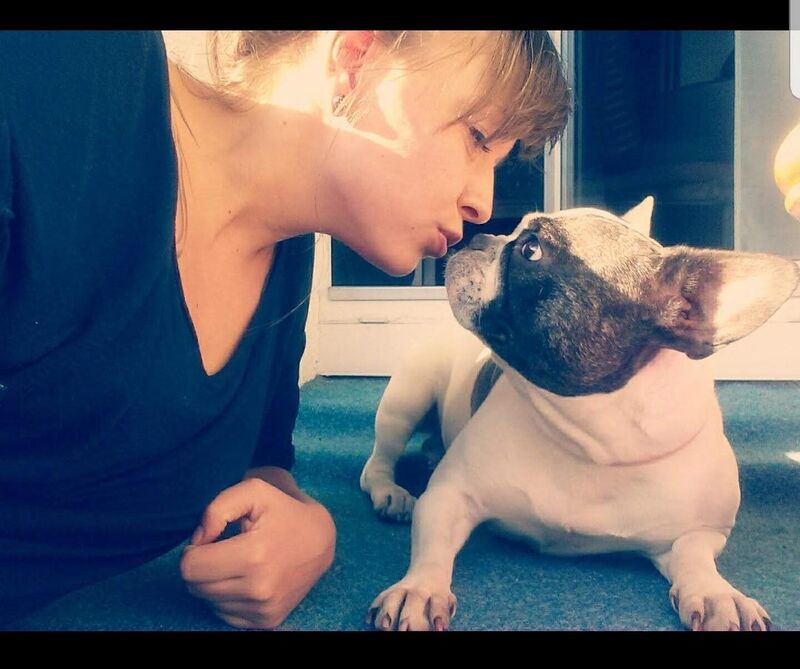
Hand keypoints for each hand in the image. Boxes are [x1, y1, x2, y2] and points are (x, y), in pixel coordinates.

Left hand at [180, 477, 335, 629]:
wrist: (321, 540)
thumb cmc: (284, 511)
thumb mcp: (254, 491)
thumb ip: (217, 508)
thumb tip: (198, 540)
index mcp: (254, 555)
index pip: (190, 567)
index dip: (193, 550)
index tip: (211, 539)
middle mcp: (259, 589)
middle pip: (195, 586)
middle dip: (202, 565)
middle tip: (223, 548)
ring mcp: (264, 609)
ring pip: (208, 601)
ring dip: (215, 581)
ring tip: (239, 561)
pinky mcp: (267, 621)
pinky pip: (224, 614)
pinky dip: (228, 596)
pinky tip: (246, 577)